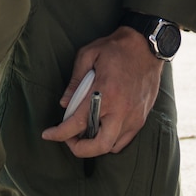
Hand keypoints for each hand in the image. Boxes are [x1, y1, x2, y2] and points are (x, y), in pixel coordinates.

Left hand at [41, 27, 163, 157]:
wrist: (147, 46)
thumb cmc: (116, 48)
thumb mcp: (88, 55)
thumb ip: (75, 81)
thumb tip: (65, 104)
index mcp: (105, 93)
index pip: (78, 123)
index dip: (59, 133)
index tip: (48, 135)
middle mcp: (121, 109)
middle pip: (99, 145)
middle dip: (79, 149)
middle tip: (69, 139)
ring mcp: (134, 116)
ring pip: (112, 146)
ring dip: (95, 145)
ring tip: (84, 132)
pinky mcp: (142, 118)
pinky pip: (124, 140)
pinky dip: (110, 140)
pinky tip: (101, 128)